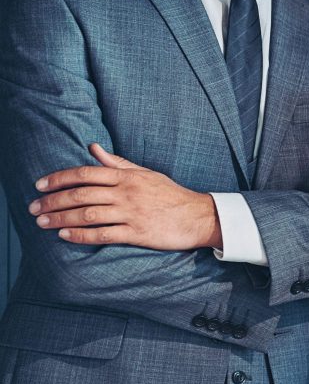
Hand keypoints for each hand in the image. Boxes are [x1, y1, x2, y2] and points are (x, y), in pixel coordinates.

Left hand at [29, 144, 220, 249]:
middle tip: (34, 208)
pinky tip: (64, 235)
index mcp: (127, 176)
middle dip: (53, 201)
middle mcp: (126, 193)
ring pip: (87, 215)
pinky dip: (80, 235)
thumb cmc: (171, 194)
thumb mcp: (145, 173)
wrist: (198, 216)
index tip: (40, 185)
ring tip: (42, 222)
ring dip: (60, 218)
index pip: (86, 173)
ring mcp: (131, 213)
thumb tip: (94, 148)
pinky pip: (102, 234)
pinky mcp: (137, 233)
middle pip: (81, 195)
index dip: (59, 178)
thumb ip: (118, 162)